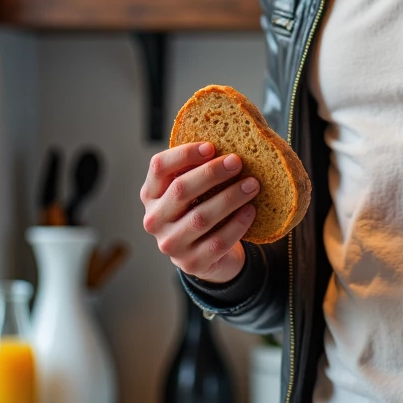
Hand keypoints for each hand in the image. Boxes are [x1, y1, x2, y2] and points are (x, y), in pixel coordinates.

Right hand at [140, 142, 260, 283]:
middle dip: (211, 173)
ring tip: (252, 185)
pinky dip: (237, 224)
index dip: (184, 154)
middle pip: (181, 190)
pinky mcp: (192, 263)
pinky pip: (217, 241)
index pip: (159, 167)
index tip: (211, 146)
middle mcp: (154, 220)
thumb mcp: (193, 191)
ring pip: (200, 217)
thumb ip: (198, 170)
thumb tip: (228, 140)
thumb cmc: (201, 211)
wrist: (210, 257)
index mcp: (150, 194)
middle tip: (238, 162)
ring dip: (230, 198)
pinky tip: (251, 211)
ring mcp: (171, 244)